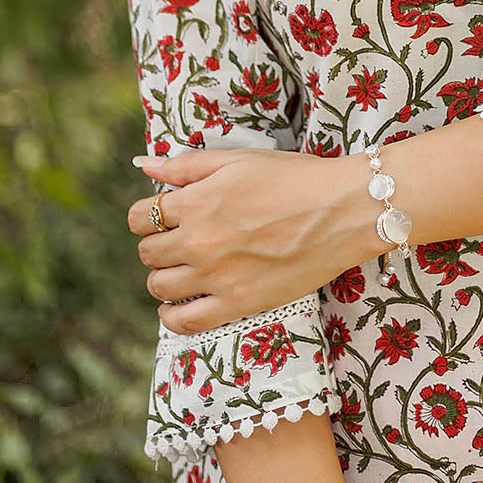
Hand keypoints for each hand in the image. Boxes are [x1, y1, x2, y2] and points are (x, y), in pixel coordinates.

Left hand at [126, 147, 371, 333]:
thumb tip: (144, 164)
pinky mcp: (237, 304)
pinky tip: (178, 304)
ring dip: (164, 275)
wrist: (342, 210)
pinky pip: (183, 322)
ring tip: (185, 265)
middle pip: (147, 252)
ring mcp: (216, 277)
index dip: (148, 213)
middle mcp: (199, 242)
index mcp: (197, 202)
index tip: (164, 214)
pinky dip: (171, 316)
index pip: (140, 217)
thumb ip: (187, 165)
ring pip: (159, 286)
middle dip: (157, 242)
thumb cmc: (295, 177)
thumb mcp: (239, 160)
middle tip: (181, 236)